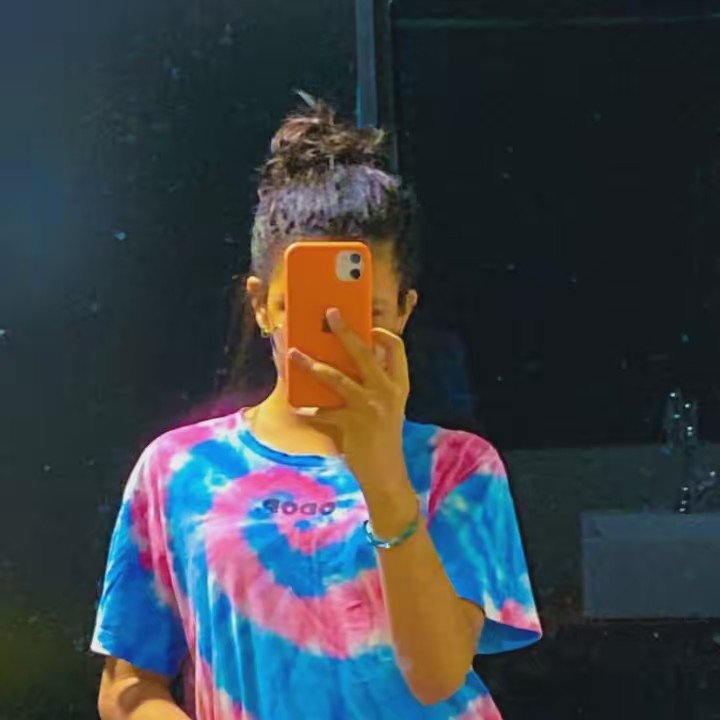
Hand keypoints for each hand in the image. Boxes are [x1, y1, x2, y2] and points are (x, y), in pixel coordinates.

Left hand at [287, 308, 409, 489]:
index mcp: (399, 385)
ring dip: (311, 365)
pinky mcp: (351, 424)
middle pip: (364, 353)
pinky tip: (298, 409)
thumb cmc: (383, 438)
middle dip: (345, 331)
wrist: (386, 474)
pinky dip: (308, 410)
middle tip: (330, 313)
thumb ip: (374, 386)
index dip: (382, 333)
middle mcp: (386, 392)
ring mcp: (369, 407)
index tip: (368, 326)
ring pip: (336, 378)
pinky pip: (322, 412)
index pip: (397, 348)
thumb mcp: (388, 408)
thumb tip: (344, 363)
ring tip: (293, 354)